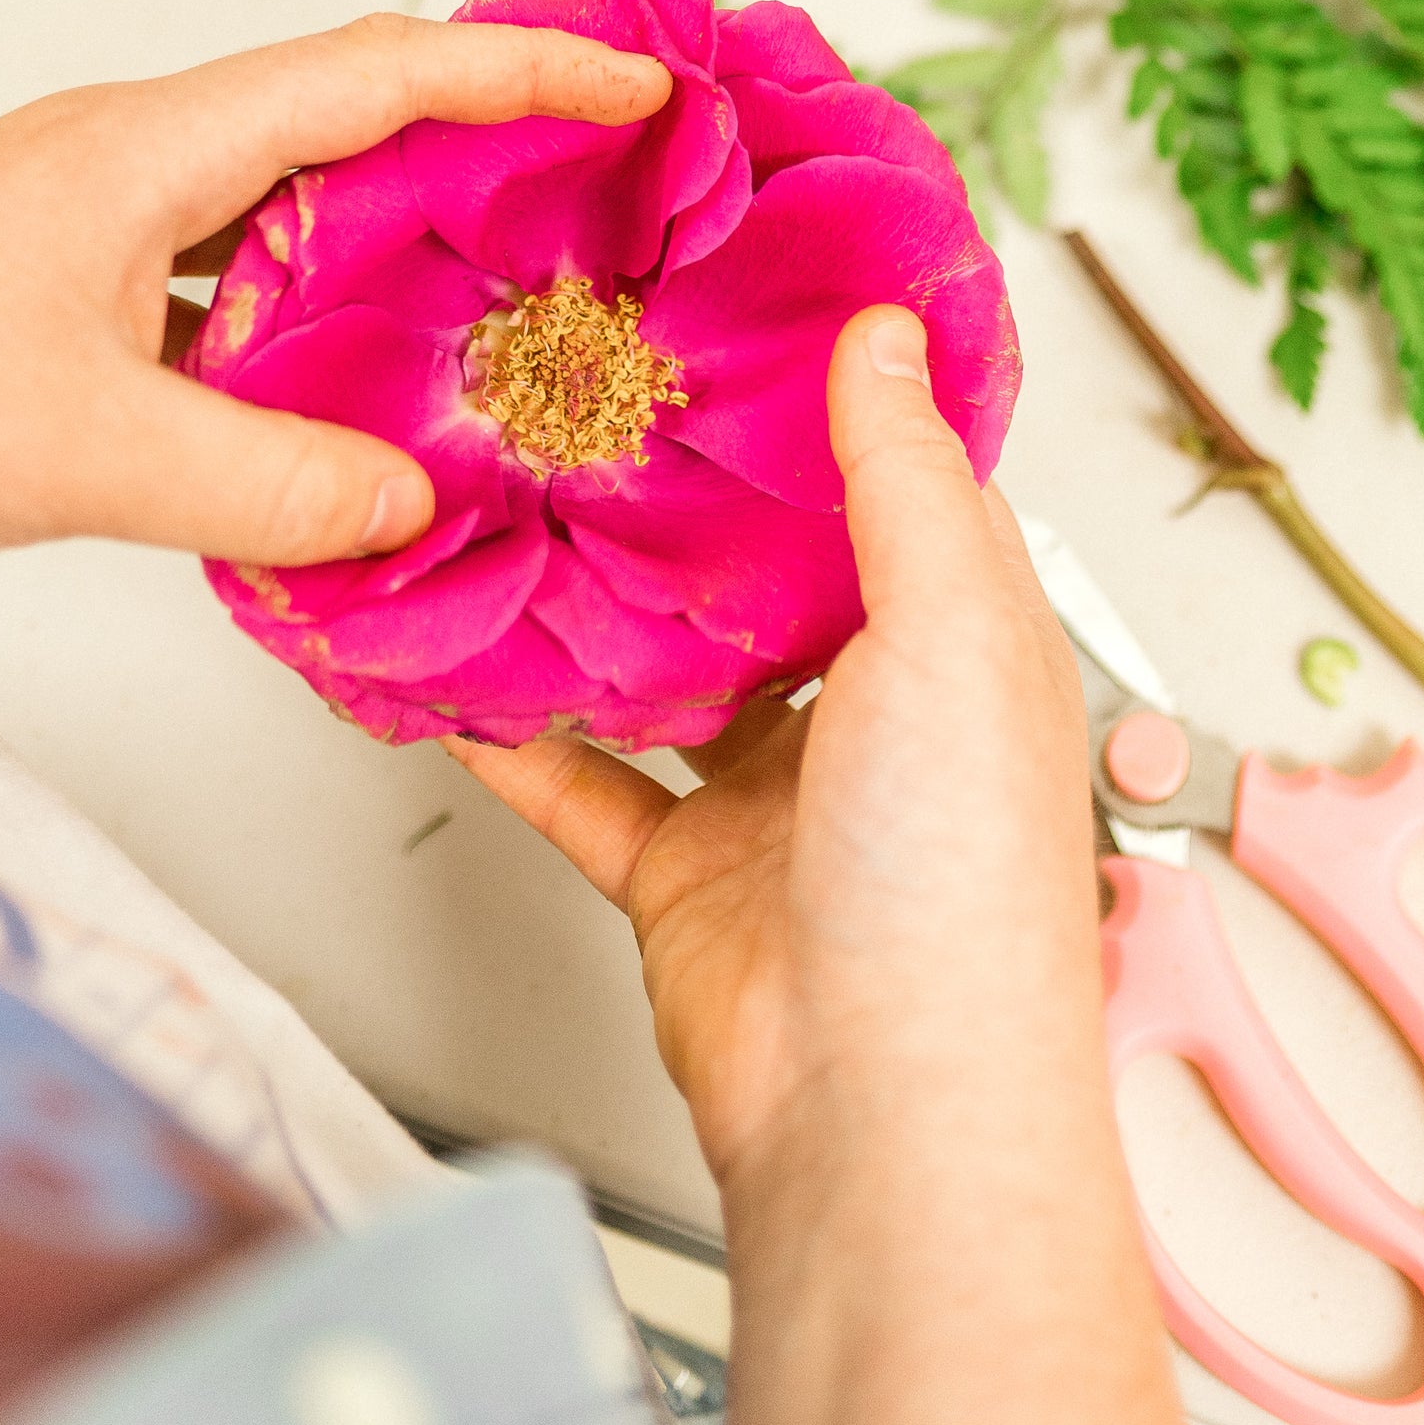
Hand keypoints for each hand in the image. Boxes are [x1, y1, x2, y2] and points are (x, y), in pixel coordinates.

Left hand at [0, 14, 668, 564]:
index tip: (637, 80)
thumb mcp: (89, 456)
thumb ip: (268, 489)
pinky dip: (315, 298)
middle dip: (489, 116)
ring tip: (510, 272)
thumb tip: (413, 507)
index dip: (525, 68)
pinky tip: (347, 380)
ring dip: (402, 216)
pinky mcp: (67, 270)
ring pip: (291, 186)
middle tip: (605, 159)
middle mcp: (138, 151)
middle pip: (351, 101)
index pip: (382, 72)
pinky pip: (232, 258)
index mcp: (159, 146)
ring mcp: (98, 207)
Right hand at [452, 307, 1196, 1424]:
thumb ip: (903, 477)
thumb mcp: (952, 628)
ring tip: (525, 503)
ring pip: (670, 676)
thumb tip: (892, 335)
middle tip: (612, 394)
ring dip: (601, 608)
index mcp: (965, 647)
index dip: (844, 407)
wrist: (879, 1107)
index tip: (760, 317)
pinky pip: (586, 786)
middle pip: (775, 578)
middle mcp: (876, 715)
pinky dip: (521, 736)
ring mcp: (775, 796)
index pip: (905, 496)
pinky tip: (459, 675)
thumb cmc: (957, 884)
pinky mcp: (686, 873)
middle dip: (698, 499)